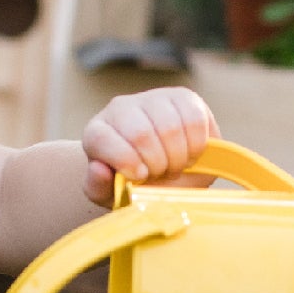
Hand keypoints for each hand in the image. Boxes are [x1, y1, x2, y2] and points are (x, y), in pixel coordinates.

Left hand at [80, 88, 218, 205]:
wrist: (164, 172)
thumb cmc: (135, 185)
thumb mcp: (113, 195)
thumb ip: (100, 187)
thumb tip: (99, 169)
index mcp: (97, 133)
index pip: (101, 138)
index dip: (124, 160)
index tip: (141, 176)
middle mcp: (120, 109)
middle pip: (140, 133)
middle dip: (157, 164)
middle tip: (161, 175)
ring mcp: (152, 99)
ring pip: (170, 126)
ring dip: (178, 157)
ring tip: (174, 166)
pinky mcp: (182, 97)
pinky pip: (194, 119)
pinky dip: (196, 145)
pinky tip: (189, 154)